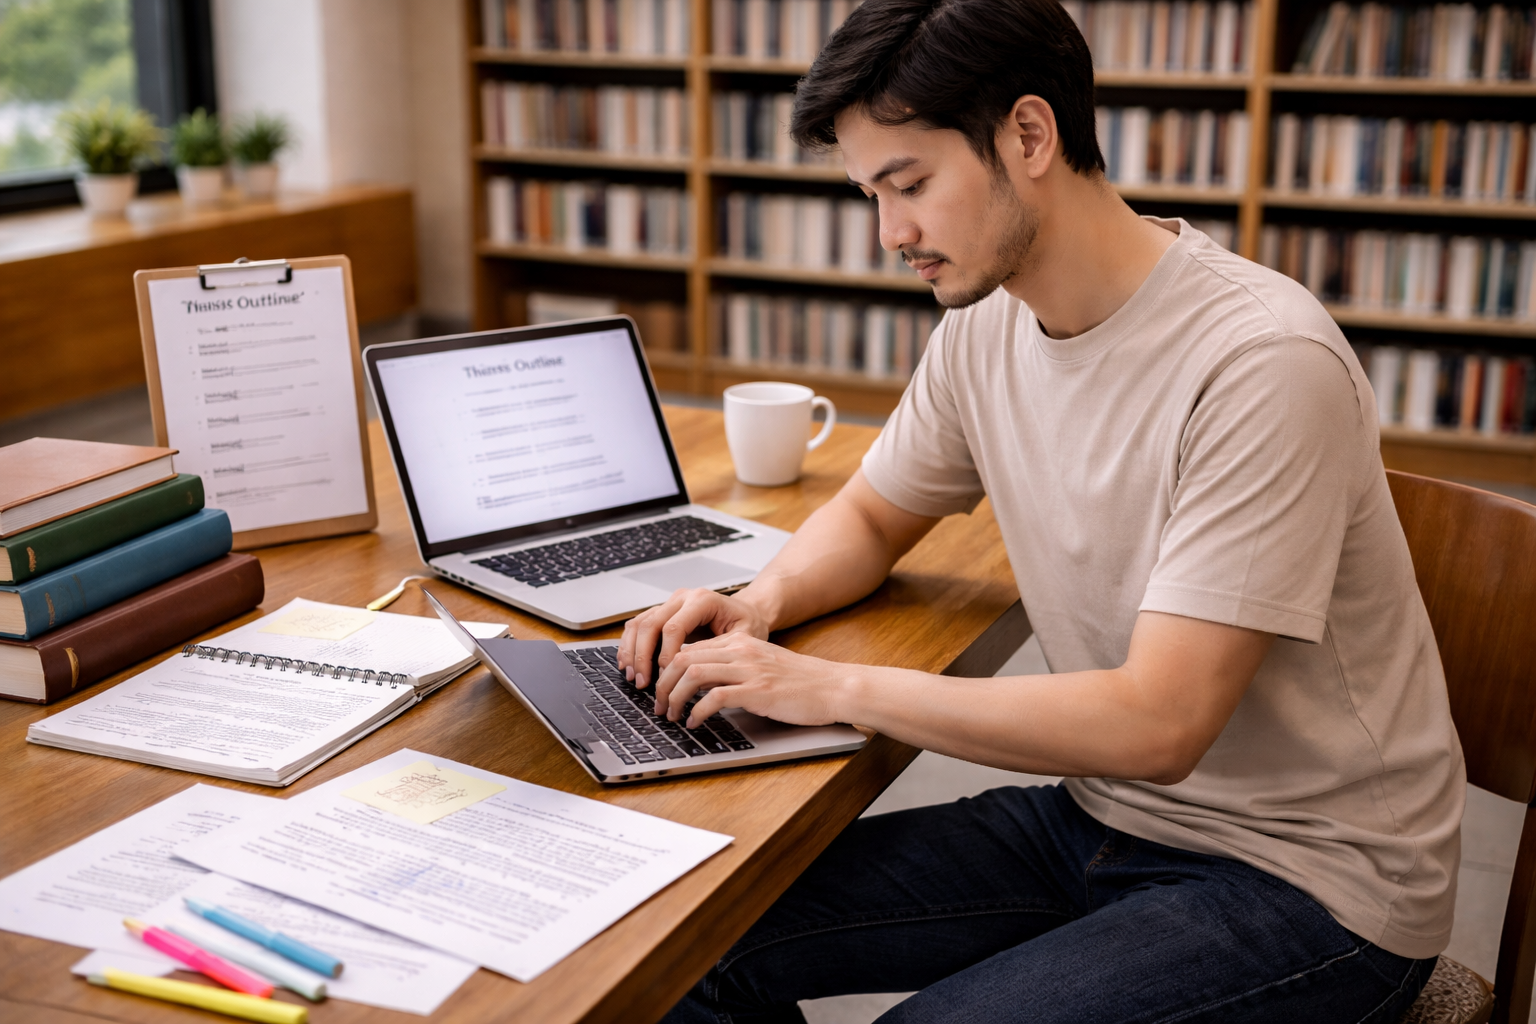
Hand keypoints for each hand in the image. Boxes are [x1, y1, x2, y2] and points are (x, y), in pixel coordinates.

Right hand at [616, 588, 771, 688]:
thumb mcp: (744, 638)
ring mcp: (670, 603)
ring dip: (631, 651)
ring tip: (633, 676)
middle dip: (642, 656)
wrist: (748, 610)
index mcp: (702, 600)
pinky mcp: (663, 612)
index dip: (665, 654)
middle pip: (650, 624)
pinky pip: (639, 625)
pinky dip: (630, 644)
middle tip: (642, 682)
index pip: (673, 627)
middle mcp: (682, 598)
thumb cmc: (747, 623)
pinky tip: (628, 664)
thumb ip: (719, 652)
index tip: (664, 677)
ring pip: (639, 623)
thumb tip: (694, 674)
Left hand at [650, 632, 854, 728]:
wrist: (833, 687)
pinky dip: (698, 712)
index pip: (689, 648)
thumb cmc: (800, 681)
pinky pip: (715, 697)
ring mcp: (749, 669)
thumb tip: (701, 682)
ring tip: (671, 715)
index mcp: (740, 641)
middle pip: (682, 658)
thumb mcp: (762, 664)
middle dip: (662, 684)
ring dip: (674, 697)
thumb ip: (734, 665)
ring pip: (692, 674)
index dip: (667, 670)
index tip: (661, 690)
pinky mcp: (758, 691)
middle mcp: (741, 650)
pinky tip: (695, 723)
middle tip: (658, 706)